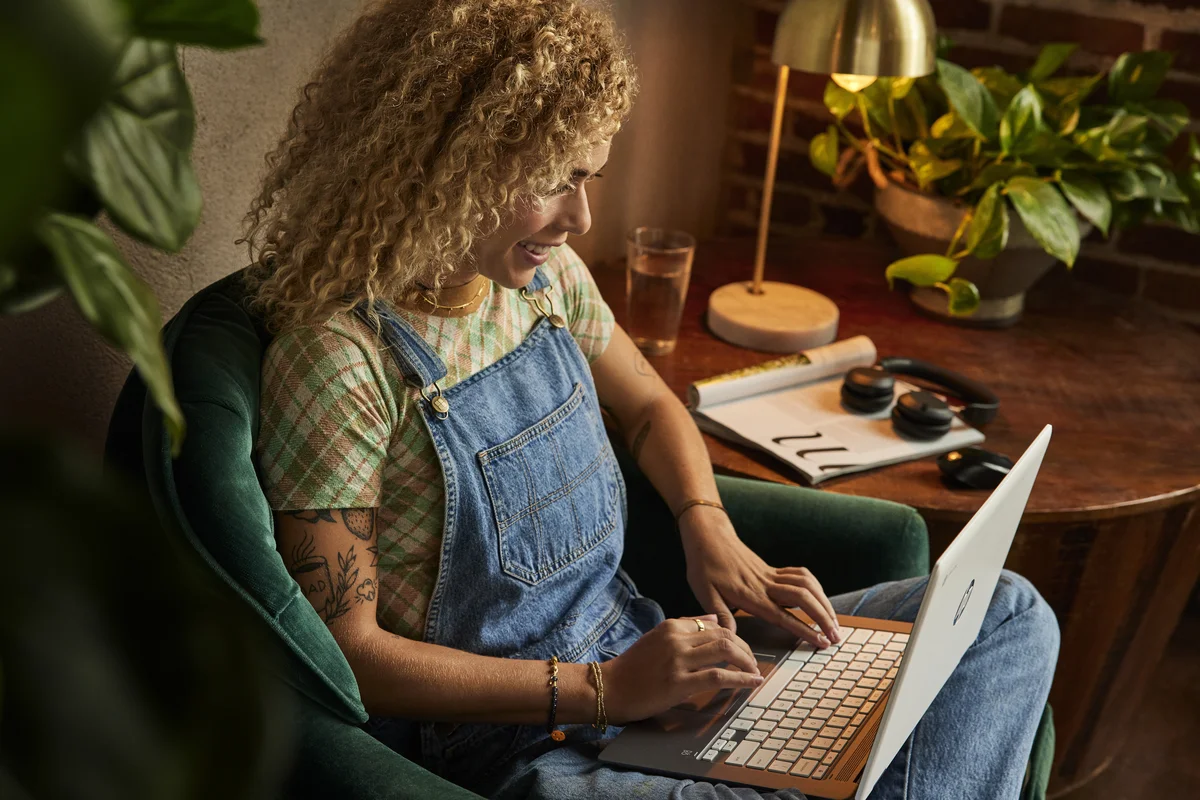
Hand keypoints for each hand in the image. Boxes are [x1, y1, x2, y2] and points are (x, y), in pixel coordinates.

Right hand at [603, 615, 762, 724]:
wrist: (609, 687)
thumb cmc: (632, 667)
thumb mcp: (657, 637)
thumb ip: (686, 626)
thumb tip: (713, 618)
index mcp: (672, 626)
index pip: (714, 625)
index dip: (735, 638)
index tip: (744, 650)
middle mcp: (677, 639)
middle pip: (725, 635)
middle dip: (746, 649)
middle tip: (754, 661)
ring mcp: (678, 660)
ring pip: (725, 651)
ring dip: (747, 661)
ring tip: (755, 671)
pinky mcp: (679, 682)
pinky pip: (718, 676)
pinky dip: (741, 678)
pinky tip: (752, 682)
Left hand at [679, 507, 840, 647]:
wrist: (708, 537)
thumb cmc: (704, 566)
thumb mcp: (704, 593)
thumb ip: (720, 614)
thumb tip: (731, 636)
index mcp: (751, 595)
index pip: (784, 615)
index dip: (805, 629)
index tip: (822, 641)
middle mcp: (766, 584)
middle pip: (804, 599)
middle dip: (824, 617)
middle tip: (836, 636)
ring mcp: (771, 575)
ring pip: (807, 585)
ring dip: (824, 602)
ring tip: (834, 621)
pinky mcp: (772, 569)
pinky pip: (801, 575)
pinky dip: (815, 586)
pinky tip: (819, 598)